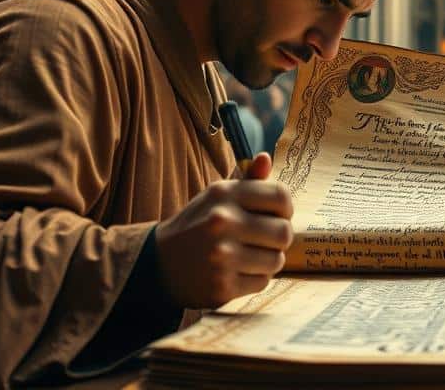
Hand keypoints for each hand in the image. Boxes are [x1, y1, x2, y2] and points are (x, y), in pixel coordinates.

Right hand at [154, 153, 293, 307]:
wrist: (160, 263)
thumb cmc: (198, 225)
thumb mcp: (217, 197)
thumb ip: (247, 180)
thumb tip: (266, 158)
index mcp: (225, 194)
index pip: (280, 196)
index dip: (285, 208)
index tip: (277, 215)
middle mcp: (222, 222)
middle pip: (284, 232)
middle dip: (279, 238)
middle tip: (265, 240)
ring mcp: (221, 256)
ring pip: (276, 260)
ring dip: (269, 260)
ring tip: (250, 255)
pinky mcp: (222, 285)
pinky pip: (263, 281)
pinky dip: (255, 278)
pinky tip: (238, 271)